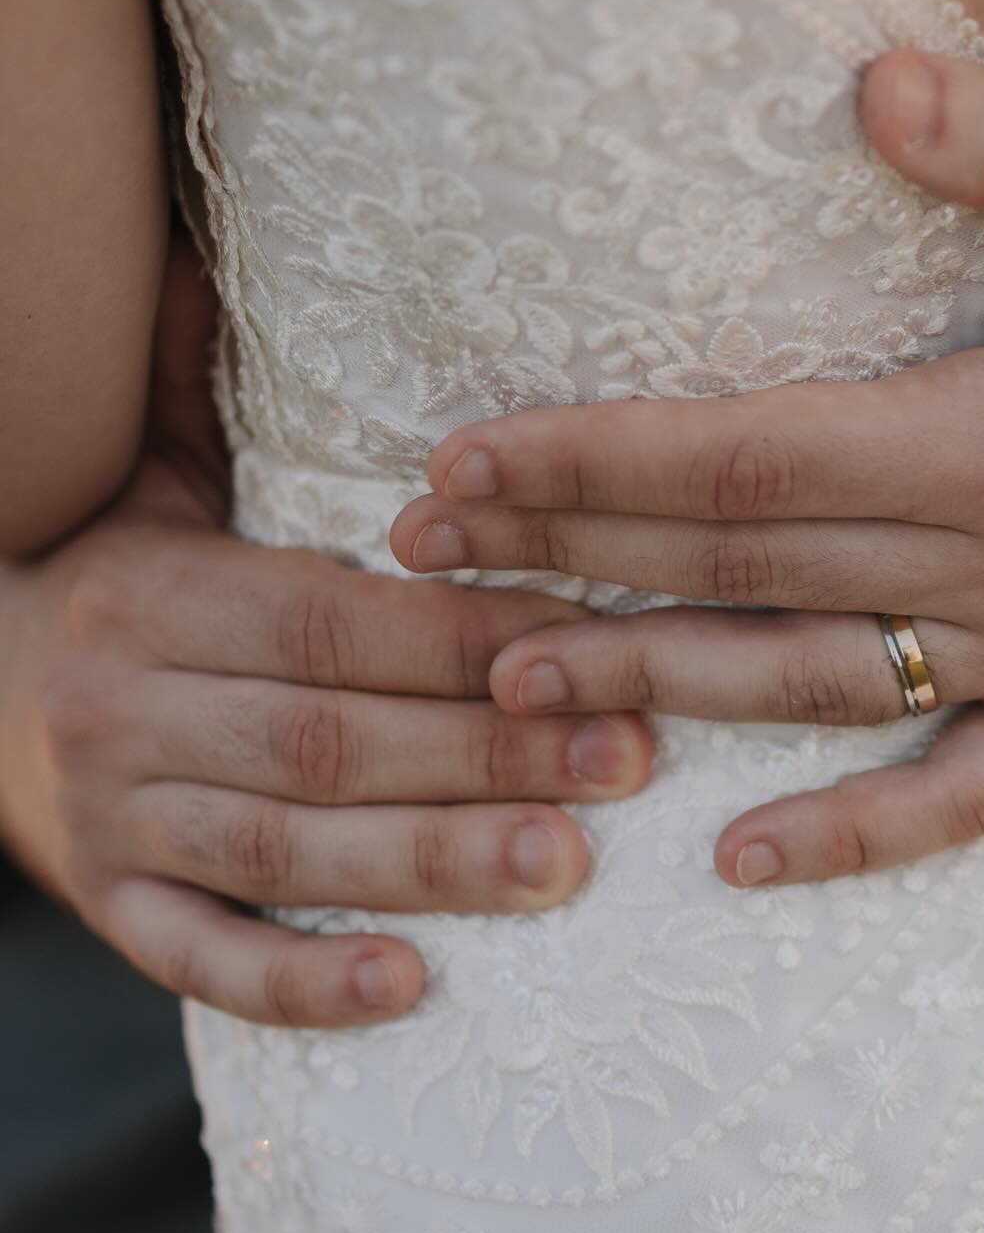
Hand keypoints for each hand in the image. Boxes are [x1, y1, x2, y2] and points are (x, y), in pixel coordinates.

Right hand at [0, 230, 651, 1025]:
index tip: (593, 643)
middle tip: (626, 761)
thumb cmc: (108, 560)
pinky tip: (409, 988)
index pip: (333, 620)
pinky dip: (300, 985)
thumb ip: (180, 373)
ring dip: (428, 867)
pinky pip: (202, 962)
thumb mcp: (142, 466)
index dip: (463, 637)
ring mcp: (113, 821)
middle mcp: (123, 709)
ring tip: (563, 867)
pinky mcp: (112, 905)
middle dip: (485, 753)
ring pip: (284, 855)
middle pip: (328, 741)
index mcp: (150, 592)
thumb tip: (195, 244)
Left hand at [392, 48, 983, 886]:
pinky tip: (751, 864)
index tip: (462, 461)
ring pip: (818, 689)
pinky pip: (970, 796)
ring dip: (658, 691)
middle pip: (745, 568)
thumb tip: (870, 87)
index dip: (589, 459)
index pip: (744, 454)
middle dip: (570, 560)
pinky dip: (861, 837)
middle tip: (424, 560)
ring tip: (516, 693)